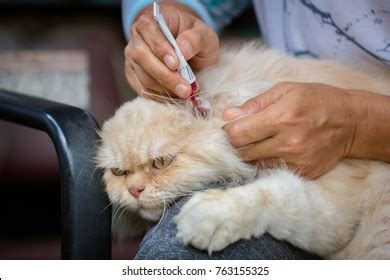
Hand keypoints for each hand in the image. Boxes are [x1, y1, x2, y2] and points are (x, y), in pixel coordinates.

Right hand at [125, 2, 218, 98]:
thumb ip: (195, 39)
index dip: (160, 48)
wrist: (188, 51)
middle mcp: (136, 38)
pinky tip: (175, 96)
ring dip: (164, 88)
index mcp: (151, 20)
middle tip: (185, 88)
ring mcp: (132, 59)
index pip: (148, 30)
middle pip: (141, 56)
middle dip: (164, 75)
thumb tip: (182, 50)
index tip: (176, 64)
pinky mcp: (134, 77)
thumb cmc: (194, 40)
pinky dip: (159, 96)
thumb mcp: (204, 35)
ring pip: (142, 76)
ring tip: (185, 92)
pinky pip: (142, 90)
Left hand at [222, 82, 359, 177]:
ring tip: (261, 140)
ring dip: (251, 153)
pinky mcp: (302, 173)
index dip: (229, 131)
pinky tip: (274, 150)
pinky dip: (266, 161)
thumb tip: (227, 116)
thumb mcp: (285, 90)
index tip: (233, 126)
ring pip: (254, 164)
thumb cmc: (316, 100)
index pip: (237, 134)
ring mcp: (296, 161)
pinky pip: (271, 171)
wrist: (351, 122)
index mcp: (282, 118)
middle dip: (236, 144)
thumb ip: (254, 104)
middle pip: (242, 152)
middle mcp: (288, 143)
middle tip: (244, 134)